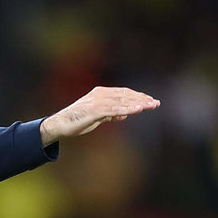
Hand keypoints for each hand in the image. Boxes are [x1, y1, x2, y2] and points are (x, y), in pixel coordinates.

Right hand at [39, 86, 159, 145]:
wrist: (61, 124)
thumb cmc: (78, 120)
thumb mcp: (98, 116)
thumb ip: (111, 114)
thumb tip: (124, 115)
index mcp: (101, 93)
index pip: (124, 93)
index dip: (138, 96)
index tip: (151, 101)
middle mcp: (101, 94)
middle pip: (126, 95)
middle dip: (142, 99)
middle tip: (156, 103)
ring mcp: (98, 101)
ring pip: (122, 101)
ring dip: (138, 103)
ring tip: (151, 105)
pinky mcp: (95, 110)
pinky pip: (114, 110)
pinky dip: (127, 109)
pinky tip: (137, 110)